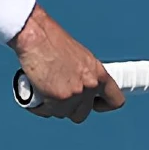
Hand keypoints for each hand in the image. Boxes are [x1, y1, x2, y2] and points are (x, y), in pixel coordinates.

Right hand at [10, 5, 124, 122]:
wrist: (35, 36)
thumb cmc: (51, 40)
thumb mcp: (78, 56)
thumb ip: (83, 74)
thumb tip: (78, 85)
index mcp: (98, 73)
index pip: (114, 100)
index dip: (103, 105)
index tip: (94, 105)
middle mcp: (90, 86)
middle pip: (82, 113)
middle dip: (69, 108)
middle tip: (56, 95)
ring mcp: (75, 94)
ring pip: (62, 113)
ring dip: (52, 106)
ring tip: (42, 90)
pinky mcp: (58, 99)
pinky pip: (47, 112)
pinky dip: (39, 107)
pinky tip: (34, 94)